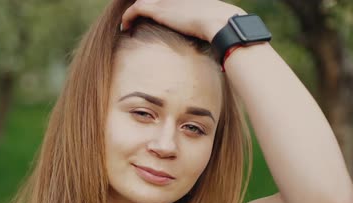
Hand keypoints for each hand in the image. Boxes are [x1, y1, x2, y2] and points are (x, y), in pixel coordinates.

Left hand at [120, 0, 246, 41]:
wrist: (222, 24)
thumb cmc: (226, 29)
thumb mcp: (218, 25)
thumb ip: (212, 30)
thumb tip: (218, 48)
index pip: (169, 1)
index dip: (160, 7)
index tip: (157, 19)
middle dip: (146, 8)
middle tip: (137, 20)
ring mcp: (167, 1)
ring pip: (142, 2)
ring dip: (134, 13)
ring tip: (129, 24)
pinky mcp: (159, 9)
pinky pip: (136, 9)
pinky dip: (128, 17)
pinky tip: (126, 27)